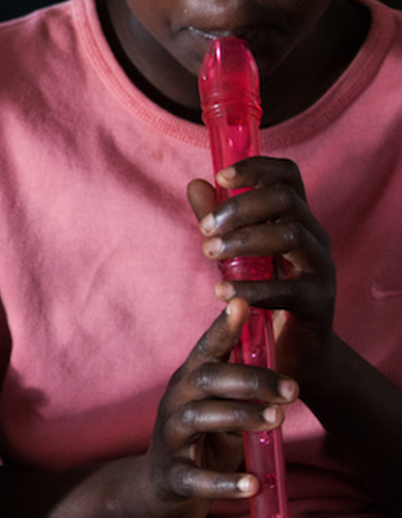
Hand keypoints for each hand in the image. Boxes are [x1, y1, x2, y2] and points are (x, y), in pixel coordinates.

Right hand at [138, 299, 297, 517]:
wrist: (161, 492)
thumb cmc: (202, 443)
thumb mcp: (223, 413)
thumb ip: (242, 395)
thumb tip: (282, 374)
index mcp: (189, 383)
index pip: (205, 350)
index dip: (222, 327)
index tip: (243, 304)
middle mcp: (175, 403)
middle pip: (206, 379)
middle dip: (250, 379)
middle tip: (293, 389)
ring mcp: (170, 439)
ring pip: (198, 418)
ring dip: (240, 416)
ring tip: (277, 420)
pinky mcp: (173, 477)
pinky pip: (197, 478)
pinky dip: (225, 482)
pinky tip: (253, 484)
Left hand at [189, 155, 337, 390]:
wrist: (296, 350)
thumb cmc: (265, 292)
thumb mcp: (238, 252)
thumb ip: (218, 219)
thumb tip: (195, 184)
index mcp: (296, 219)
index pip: (287, 176)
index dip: (257, 167)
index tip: (220, 176)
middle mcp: (314, 237)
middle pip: (286, 200)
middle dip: (239, 208)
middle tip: (204, 230)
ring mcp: (321, 269)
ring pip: (291, 235)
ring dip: (243, 241)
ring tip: (209, 254)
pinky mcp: (319, 303)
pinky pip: (290, 289)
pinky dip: (252, 288)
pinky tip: (221, 292)